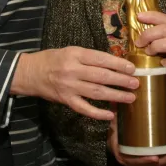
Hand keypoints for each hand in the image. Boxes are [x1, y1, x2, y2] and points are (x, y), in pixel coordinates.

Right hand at [14, 47, 137, 120]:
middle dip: (121, 80)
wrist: (30, 73)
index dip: (118, 64)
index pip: (101, 59)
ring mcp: (69, 87)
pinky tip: (110, 115)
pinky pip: (84, 108)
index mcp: (75, 54)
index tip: (131, 68)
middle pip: (101, 76)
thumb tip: (114, 63)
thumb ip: (89, 57)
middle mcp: (72, 70)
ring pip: (96, 92)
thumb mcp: (70, 51)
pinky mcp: (66, 100)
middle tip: (136, 83)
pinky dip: (98, 113)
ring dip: (115, 95)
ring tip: (130, 97)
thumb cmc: (53, 59)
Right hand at [107, 114, 165, 165]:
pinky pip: (164, 162)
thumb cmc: (117, 135)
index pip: (135, 162)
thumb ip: (116, 114)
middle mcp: (136, 164)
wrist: (117, 145)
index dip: (145, 161)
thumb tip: (115, 99)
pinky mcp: (153, 162)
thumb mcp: (115, 125)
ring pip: (161, 165)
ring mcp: (145, 165)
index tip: (155, 158)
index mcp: (124, 157)